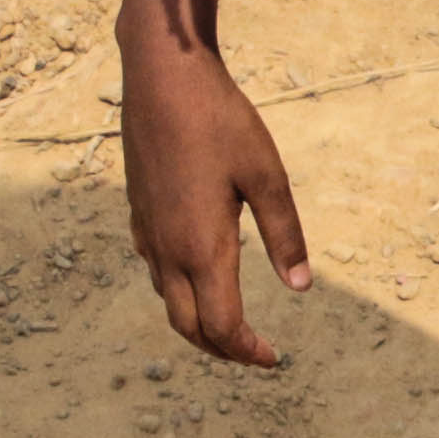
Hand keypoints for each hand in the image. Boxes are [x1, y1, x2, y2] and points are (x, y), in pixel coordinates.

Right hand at [121, 39, 310, 365]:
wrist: (161, 78)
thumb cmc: (219, 121)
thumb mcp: (266, 175)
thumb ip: (284, 234)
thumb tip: (301, 288)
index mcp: (202, 247)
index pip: (222, 325)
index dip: (248, 351)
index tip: (274, 359)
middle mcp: (168, 250)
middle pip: (189, 326)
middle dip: (222, 350)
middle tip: (254, 354)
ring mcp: (147, 233)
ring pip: (168, 301)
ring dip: (198, 324)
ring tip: (229, 324)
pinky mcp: (137, 214)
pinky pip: (156, 272)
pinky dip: (178, 293)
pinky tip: (197, 276)